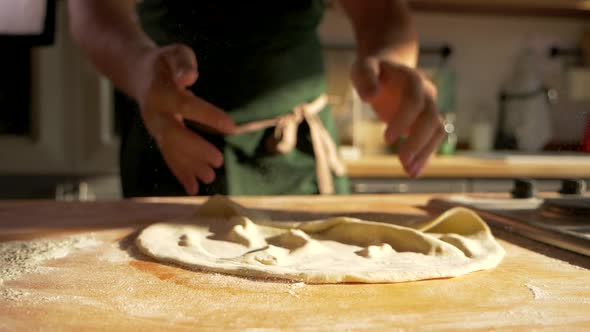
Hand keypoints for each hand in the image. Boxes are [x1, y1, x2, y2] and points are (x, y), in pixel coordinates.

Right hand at [134, 44, 235, 194]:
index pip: (184, 105)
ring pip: (170, 151)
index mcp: (159, 92)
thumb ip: (183, 62)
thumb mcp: (174, 53)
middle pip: (172, 135)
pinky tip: (194, 188)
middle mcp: (154, 114)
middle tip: (219, 161)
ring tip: (210, 178)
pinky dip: (180, 174)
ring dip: (189, 167)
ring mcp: (154, 128)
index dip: (207, 116)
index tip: (231, 127)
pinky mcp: (158, 137)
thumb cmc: (164, 62)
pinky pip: (168, 158)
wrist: (137, 73)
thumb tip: (190, 77)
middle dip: (195, 150)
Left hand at [351, 57, 444, 177]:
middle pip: (430, 117)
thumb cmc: (373, 69)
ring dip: (425, 152)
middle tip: (402, 161)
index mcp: (412, 79)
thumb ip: (365, 79)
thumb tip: (369, 97)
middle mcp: (426, 93)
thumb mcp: (363, 68)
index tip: (386, 139)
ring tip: (410, 172)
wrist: (389, 68)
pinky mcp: (425, 121)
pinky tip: (413, 171)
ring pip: (436, 130)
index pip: (414, 100)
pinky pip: (432, 139)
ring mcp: (429, 107)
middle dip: (417, 140)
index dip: (403, 119)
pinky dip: (424, 156)